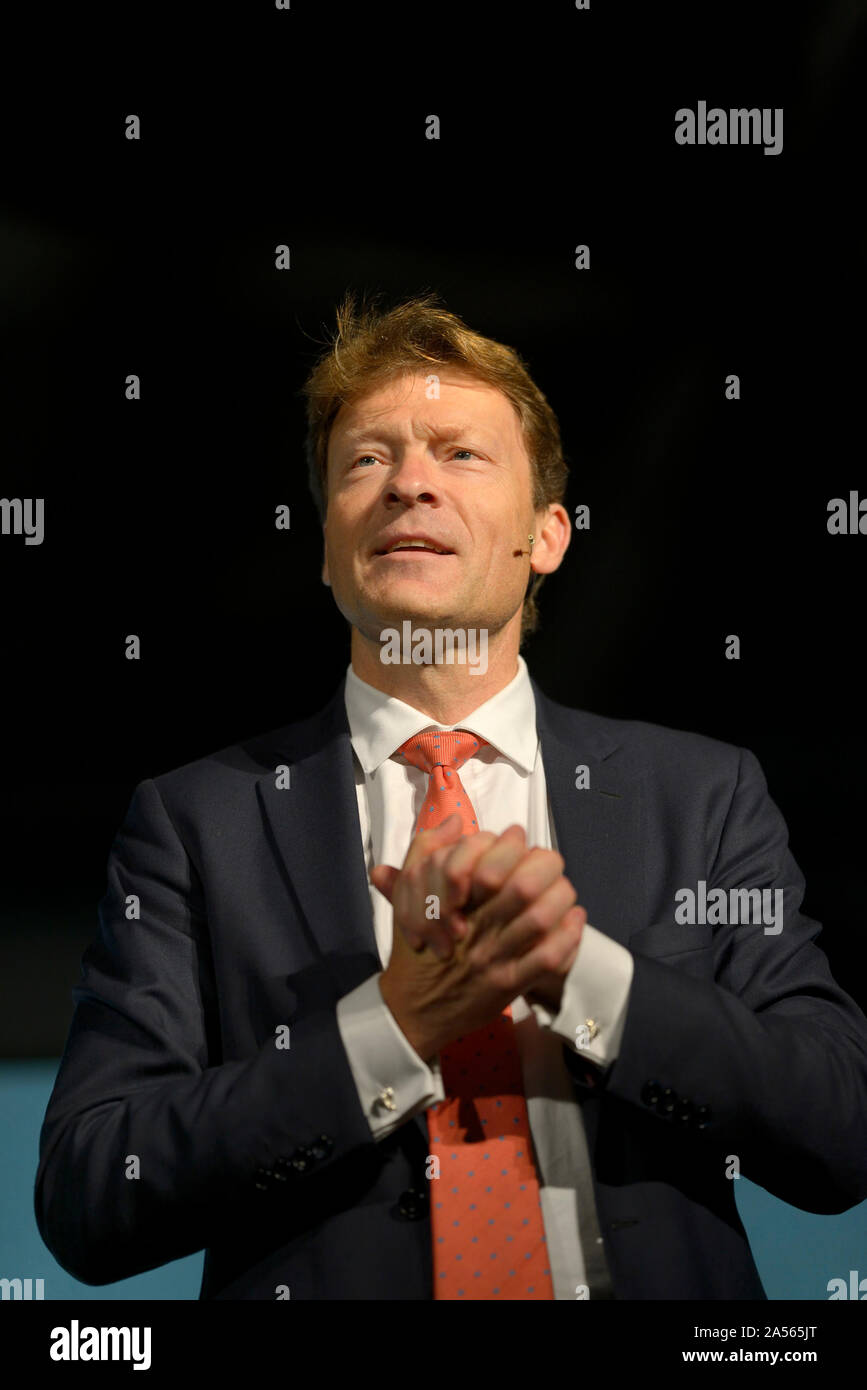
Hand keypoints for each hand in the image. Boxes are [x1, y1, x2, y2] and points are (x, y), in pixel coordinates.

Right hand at [376, 822, 585, 1058]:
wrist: (413, 1007)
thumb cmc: (417, 947)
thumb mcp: (408, 894)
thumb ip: (426, 851)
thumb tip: (455, 821)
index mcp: (453, 900)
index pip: (490, 858)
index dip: (514, 844)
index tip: (521, 843)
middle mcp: (475, 925)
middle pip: (524, 884)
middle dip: (546, 868)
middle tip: (551, 866)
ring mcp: (493, 956)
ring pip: (540, 917)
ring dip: (561, 898)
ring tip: (564, 891)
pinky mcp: (509, 984)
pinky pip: (548, 957)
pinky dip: (568, 935)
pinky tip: (574, 920)